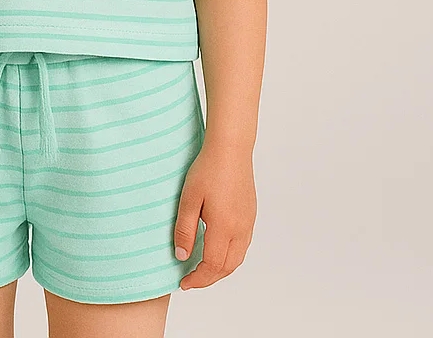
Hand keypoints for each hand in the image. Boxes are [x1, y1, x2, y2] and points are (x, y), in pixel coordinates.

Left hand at [172, 143, 256, 289]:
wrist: (231, 148)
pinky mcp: (250, 214)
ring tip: (203, 268)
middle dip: (209, 278)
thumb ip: (185, 229)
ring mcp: (248, 222)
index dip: (197, 279)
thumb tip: (182, 256)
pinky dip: (230, 256)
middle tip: (191, 280)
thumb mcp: (189, 199)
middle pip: (227, 267)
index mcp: (224, 227)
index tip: (183, 283)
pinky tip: (217, 249)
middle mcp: (240, 229)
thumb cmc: (207, 169)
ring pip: (237, 258)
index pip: (212, 266)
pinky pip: (242, 245)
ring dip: (221, 269)